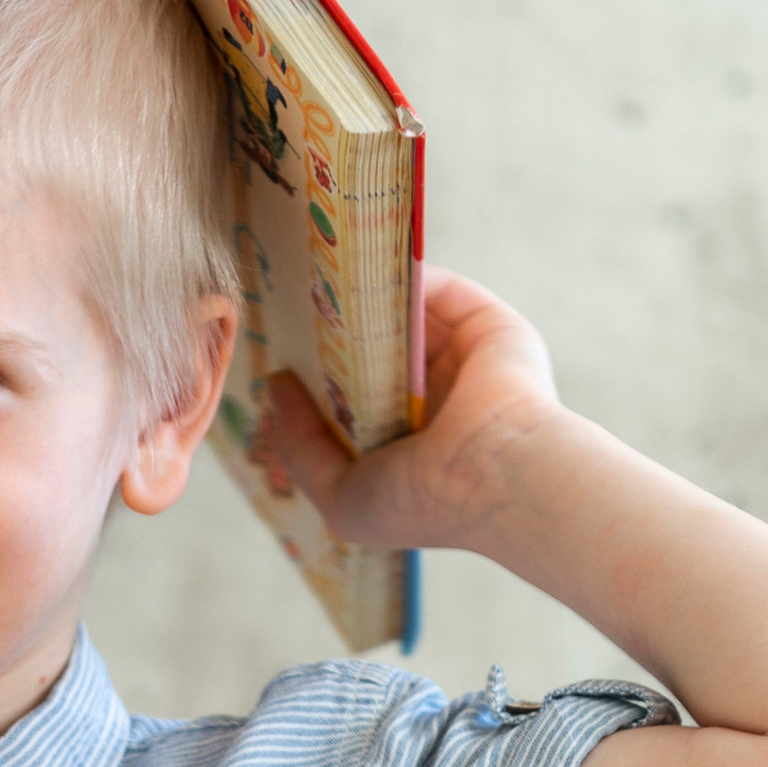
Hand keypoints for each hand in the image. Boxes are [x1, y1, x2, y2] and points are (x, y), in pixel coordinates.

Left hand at [252, 268, 566, 554]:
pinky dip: (405, 273)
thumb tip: (275, 385)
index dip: (319, 375)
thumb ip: (301, 446)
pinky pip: (441, 290)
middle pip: (380, 346)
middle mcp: (439, 400)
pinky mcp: (490, 327)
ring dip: (368, 294)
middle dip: (338, 327)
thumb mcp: (341, 495)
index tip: (280, 349)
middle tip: (291, 304)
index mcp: (409, 443)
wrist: (492, 476)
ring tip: (320, 277)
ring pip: (408, 314)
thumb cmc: (420, 499)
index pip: (358, 397)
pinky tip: (363, 267)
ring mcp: (467, 361)